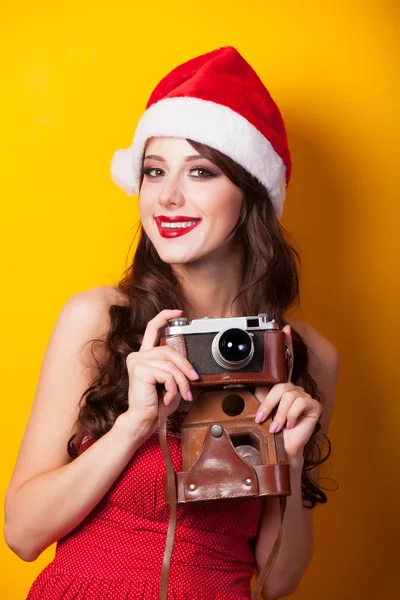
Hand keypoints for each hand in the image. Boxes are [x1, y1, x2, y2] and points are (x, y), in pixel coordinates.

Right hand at [124, 309, 198, 436]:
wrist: (144, 420)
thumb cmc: (156, 405)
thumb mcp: (169, 381)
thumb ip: (175, 368)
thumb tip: (190, 366)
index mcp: (144, 356)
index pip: (152, 328)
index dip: (165, 317)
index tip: (178, 313)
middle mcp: (138, 356)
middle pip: (169, 349)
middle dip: (185, 364)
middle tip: (194, 378)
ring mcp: (137, 362)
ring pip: (170, 364)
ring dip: (181, 381)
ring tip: (183, 394)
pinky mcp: (140, 370)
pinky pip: (167, 374)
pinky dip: (173, 388)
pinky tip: (168, 398)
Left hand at [253, 325, 321, 461]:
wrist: (280, 449)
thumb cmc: (269, 430)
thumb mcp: (260, 406)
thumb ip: (257, 390)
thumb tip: (238, 378)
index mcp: (283, 387)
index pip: (285, 362)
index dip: (286, 343)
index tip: (285, 327)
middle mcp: (295, 389)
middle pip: (281, 385)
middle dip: (269, 404)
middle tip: (263, 418)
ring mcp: (305, 396)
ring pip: (288, 395)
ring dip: (278, 414)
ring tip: (276, 426)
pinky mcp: (313, 406)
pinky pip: (298, 403)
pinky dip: (289, 416)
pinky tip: (288, 425)